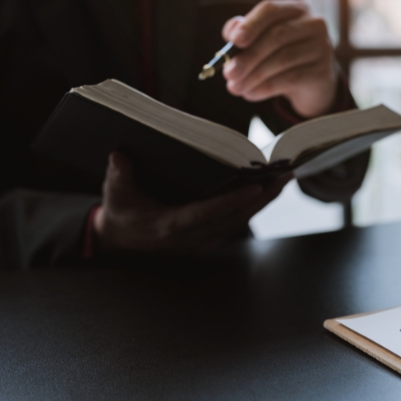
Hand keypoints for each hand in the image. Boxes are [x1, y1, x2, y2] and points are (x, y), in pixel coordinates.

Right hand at [93, 152, 289, 255]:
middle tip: (285, 176)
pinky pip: (237, 222)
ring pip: (241, 221)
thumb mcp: (115, 197)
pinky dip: (255, 206)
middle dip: (263, 197)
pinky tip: (270, 190)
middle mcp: (192, 237)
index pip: (206, 214)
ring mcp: (203, 240)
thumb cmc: (121, 216)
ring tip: (285, 178)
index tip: (255, 187)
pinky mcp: (209, 238)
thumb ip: (118, 177)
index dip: (231, 202)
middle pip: (235, 218)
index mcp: (170, 227)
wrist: (122, 245)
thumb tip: (119, 155)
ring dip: (265, 201)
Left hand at [221, 0, 337, 118]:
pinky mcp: (323, 72)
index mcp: (296, 9)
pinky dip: (266, 88)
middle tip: (229, 73)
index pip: (271, 10)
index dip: (251, 24)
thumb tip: (232, 33)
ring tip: (236, 87)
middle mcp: (313, 24)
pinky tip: (251, 94)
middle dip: (249, 57)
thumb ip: (245, 32)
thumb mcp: (264, 41)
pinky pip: (290, 79)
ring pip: (283, 59)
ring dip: (254, 76)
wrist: (312, 83)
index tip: (234, 41)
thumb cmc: (284, 57)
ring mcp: (322, 47)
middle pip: (277, 36)